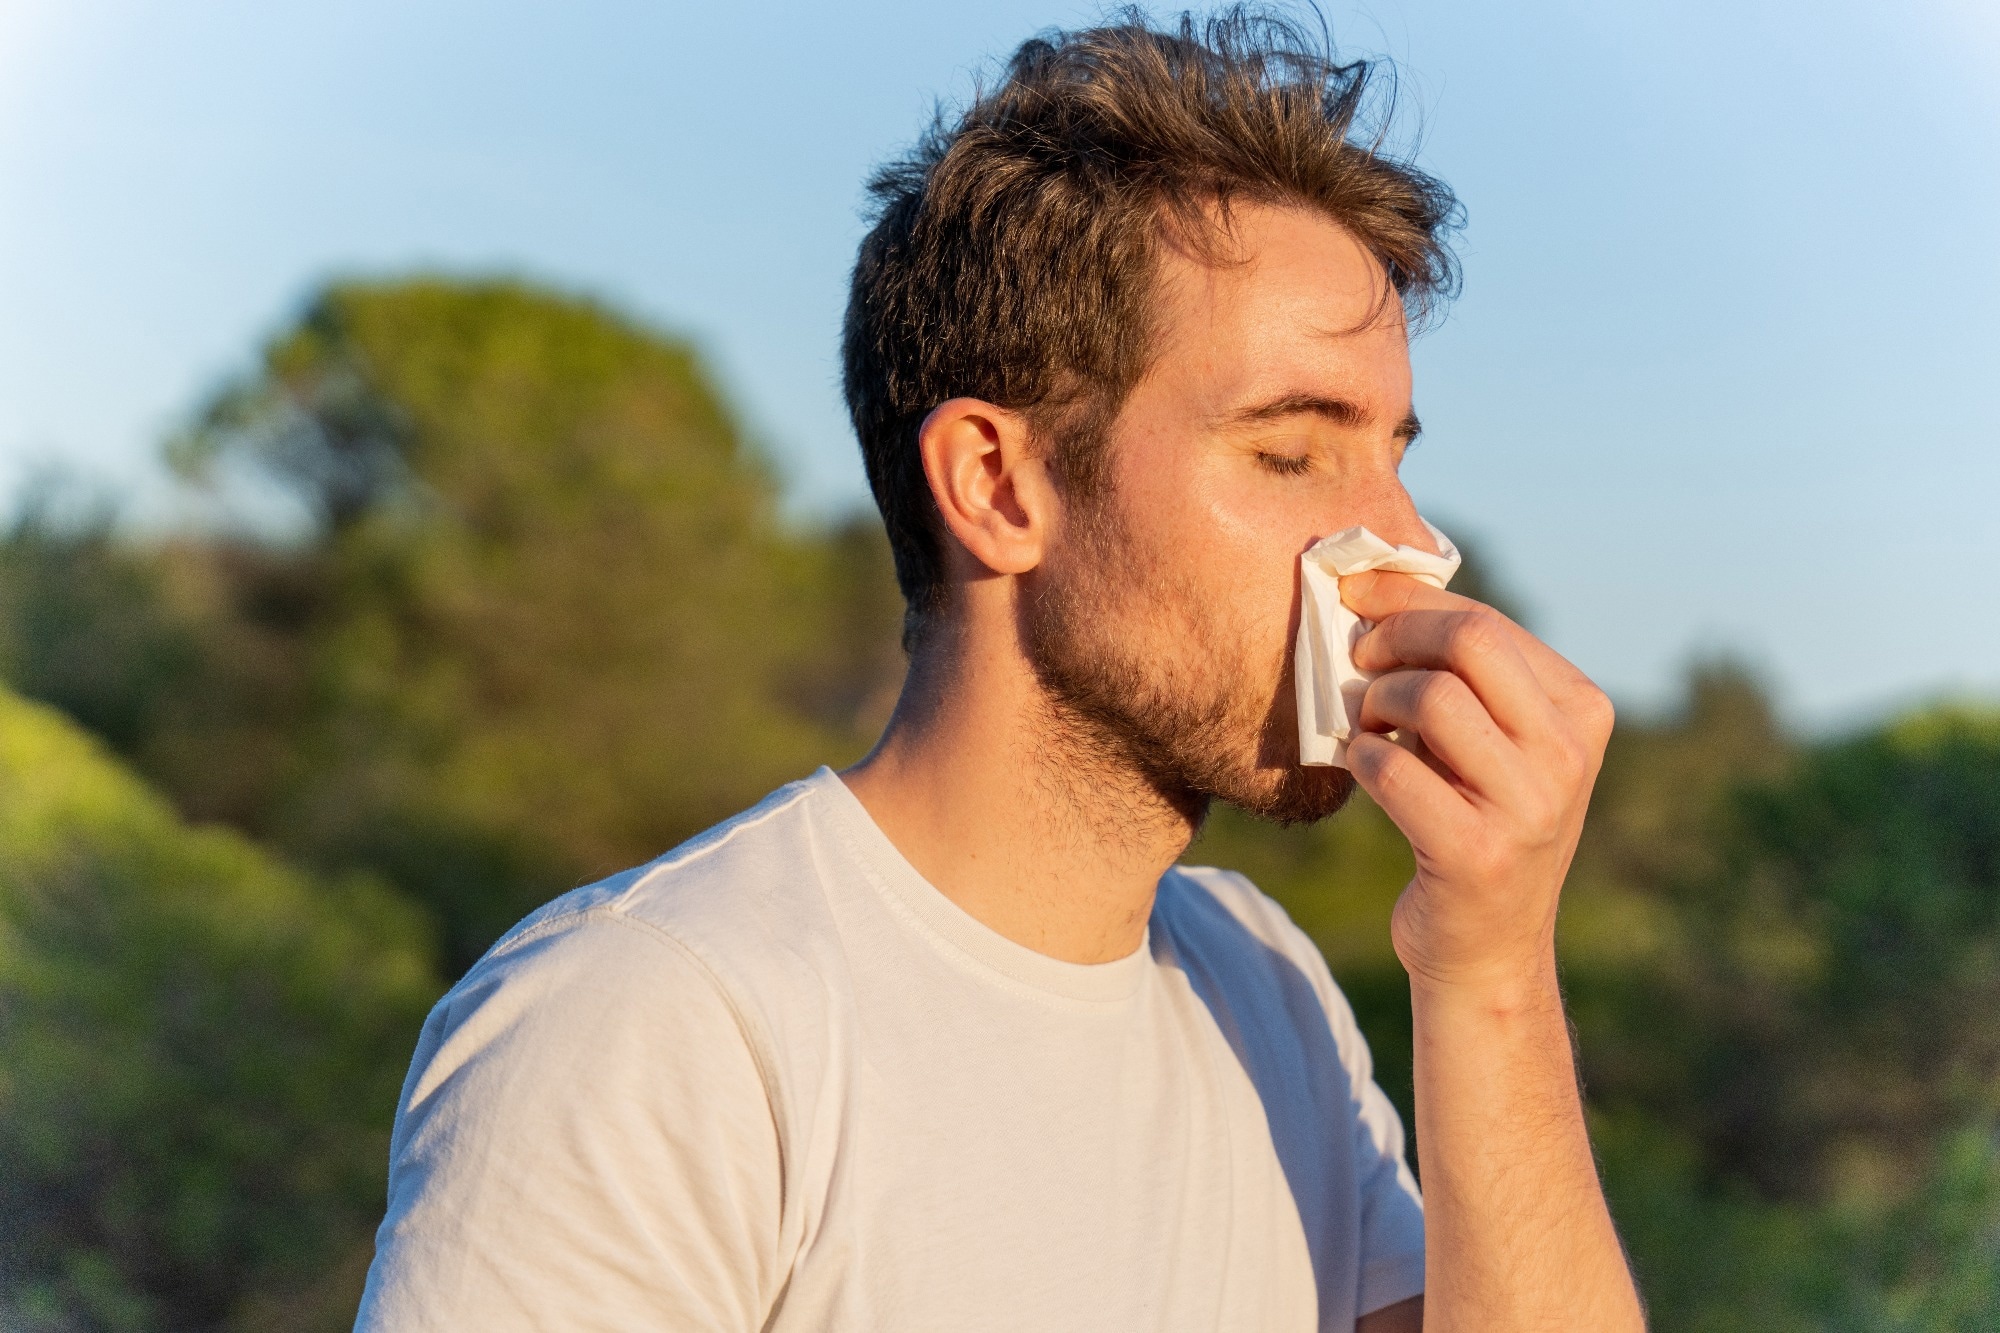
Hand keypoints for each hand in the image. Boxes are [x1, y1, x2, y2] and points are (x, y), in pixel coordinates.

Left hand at [1339, 570, 1614, 992]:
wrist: (1486, 949)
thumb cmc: (1473, 820)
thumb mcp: (1491, 741)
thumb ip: (1462, 673)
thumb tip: (1377, 585)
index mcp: (1581, 711)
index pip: (1487, 623)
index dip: (1409, 601)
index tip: (1357, 596)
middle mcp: (1568, 755)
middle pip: (1470, 644)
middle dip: (1394, 637)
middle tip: (1356, 659)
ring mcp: (1531, 809)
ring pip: (1432, 699)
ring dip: (1375, 703)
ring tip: (1364, 724)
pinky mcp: (1478, 856)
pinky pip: (1393, 772)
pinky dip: (1360, 760)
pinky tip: (1360, 768)